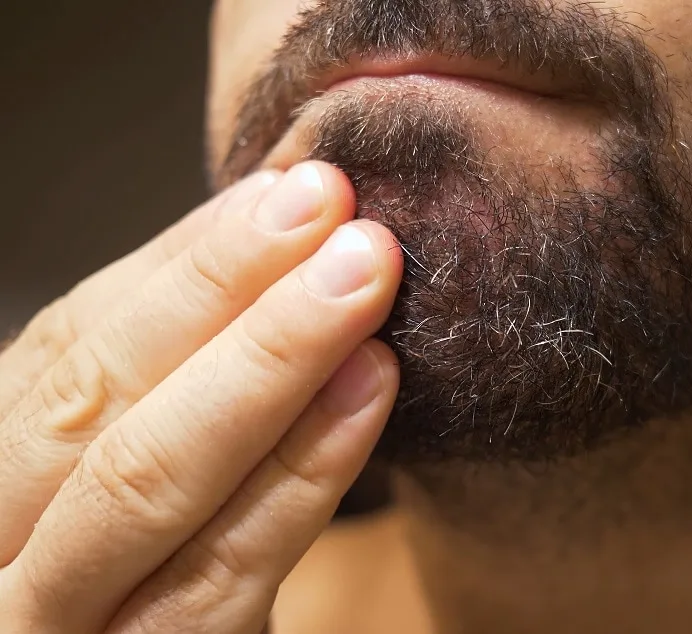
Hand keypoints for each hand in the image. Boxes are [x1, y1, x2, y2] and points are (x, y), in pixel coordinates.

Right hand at [0, 162, 402, 632]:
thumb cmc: (148, 571)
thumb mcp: (133, 463)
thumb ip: (175, 369)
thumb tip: (263, 224)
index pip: (71, 345)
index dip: (183, 263)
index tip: (285, 191)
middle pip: (96, 396)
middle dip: (224, 288)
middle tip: (332, 206)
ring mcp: (55, 619)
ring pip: (146, 477)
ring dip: (271, 360)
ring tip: (363, 276)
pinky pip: (219, 573)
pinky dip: (301, 473)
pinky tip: (370, 390)